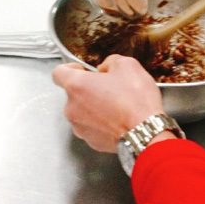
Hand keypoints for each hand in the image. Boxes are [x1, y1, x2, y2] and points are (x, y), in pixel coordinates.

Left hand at [52, 55, 166, 152]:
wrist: (146, 134)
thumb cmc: (135, 101)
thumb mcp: (127, 65)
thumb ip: (110, 62)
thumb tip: (105, 69)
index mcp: (76, 85)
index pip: (58, 73)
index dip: (70, 68)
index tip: (82, 70)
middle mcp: (72, 108)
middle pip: (73, 94)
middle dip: (88, 89)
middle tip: (109, 88)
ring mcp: (80, 127)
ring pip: (82, 112)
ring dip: (94, 107)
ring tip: (116, 106)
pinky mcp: (91, 142)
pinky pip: (92, 127)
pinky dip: (101, 123)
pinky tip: (118, 120)